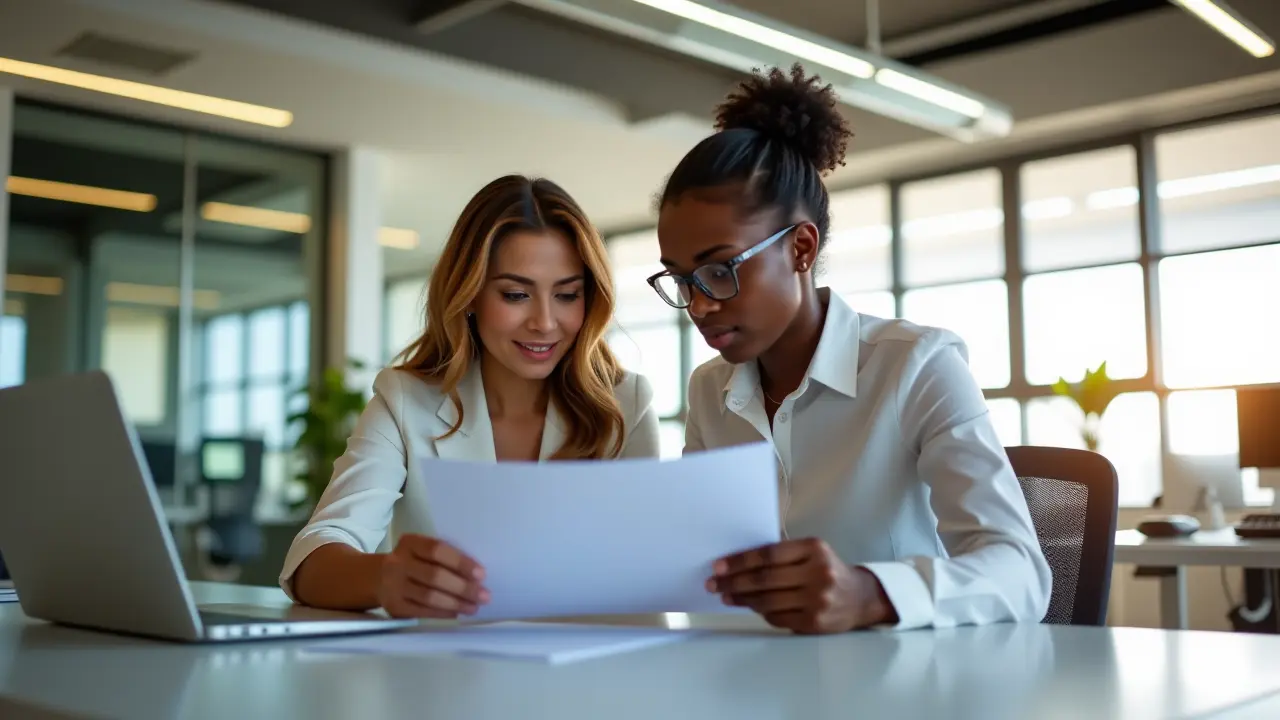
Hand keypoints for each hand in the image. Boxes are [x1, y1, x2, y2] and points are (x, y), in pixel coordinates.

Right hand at [377, 534, 489, 618]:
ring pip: (429, 597)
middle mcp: (398, 563)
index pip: (437, 550)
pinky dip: (442, 613)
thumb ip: (442, 557)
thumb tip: (475, 576)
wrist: (375, 578)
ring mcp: (393, 586)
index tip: (482, 574)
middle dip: (463, 587)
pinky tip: (457, 612)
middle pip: (435, 576)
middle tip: (484, 596)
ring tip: (474, 607)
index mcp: (409, 543)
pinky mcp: (394, 607)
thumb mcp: (419, 551)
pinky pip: (422, 611)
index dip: (461, 562)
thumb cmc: (410, 562)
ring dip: (456, 603)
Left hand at [707, 537, 896, 633]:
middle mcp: (818, 573)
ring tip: (726, 596)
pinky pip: (777, 617)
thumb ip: (782, 555)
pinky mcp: (814, 622)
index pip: (768, 554)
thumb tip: (738, 563)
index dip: (740, 561)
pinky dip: (760, 611)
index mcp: (814, 549)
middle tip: (713, 584)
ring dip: (742, 599)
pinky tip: (750, 606)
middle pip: (765, 578)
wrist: (861, 598)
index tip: (719, 566)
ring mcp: (817, 599)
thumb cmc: (827, 570)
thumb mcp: (812, 553)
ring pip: (768, 600)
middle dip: (733, 582)